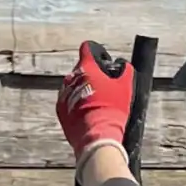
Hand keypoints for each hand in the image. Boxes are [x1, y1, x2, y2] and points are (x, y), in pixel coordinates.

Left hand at [57, 45, 131, 160]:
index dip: (95, 52)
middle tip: (103, 85)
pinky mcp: (60, 110)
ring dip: (82, 88)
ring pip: (73, 85)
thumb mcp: (125, 87)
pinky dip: (76, 102)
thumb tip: (124, 65)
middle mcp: (71, 78)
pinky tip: (87, 111)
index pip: (87, 49)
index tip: (101, 60)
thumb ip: (125, 71)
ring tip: (96, 100)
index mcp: (86, 68)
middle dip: (91, 73)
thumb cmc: (112, 110)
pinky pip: (67, 100)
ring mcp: (63, 94)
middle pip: (80, 69)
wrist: (96, 136)